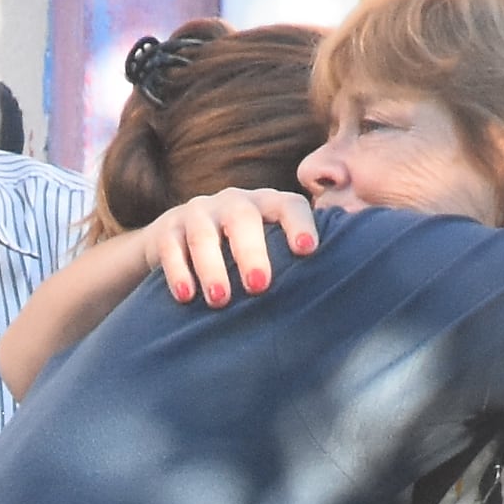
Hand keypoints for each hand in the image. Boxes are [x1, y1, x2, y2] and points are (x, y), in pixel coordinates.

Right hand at [138, 187, 317, 308]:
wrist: (178, 241)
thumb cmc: (240, 254)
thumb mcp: (268, 249)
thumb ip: (294, 260)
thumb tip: (337, 291)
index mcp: (267, 205)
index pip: (289, 206)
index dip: (300, 225)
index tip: (307, 251)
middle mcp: (234, 202)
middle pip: (243, 219)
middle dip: (251, 252)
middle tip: (259, 286)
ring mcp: (198, 213)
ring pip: (203, 234)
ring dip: (212, 267)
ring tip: (220, 300)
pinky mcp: (167, 230)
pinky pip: (170, 247)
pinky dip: (178, 272)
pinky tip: (186, 297)